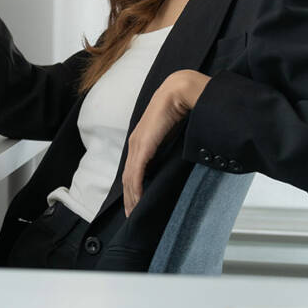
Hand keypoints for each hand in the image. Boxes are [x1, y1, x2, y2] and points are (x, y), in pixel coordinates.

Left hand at [122, 70, 210, 216]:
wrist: (180, 91)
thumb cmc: (180, 108)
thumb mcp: (174, 132)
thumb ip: (170, 145)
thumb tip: (178, 157)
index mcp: (141, 139)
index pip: (132, 169)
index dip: (132, 188)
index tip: (135, 204)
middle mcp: (135, 143)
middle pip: (128, 177)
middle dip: (129, 198)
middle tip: (132, 216)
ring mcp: (137, 144)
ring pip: (130, 178)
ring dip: (132, 197)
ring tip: (135, 213)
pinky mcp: (143, 146)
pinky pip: (136, 172)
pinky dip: (136, 188)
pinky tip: (137, 200)